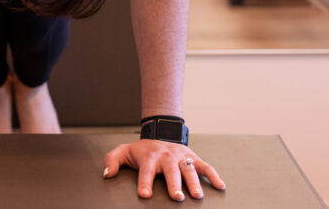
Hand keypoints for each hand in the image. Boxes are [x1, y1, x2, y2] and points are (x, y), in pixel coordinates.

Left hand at [104, 139, 224, 201]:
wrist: (160, 132)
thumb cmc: (142, 150)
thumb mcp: (124, 151)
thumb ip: (112, 160)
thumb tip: (107, 174)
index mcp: (150, 157)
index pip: (146, 171)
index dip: (145, 183)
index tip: (145, 195)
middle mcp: (166, 157)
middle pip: (171, 171)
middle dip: (174, 184)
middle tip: (176, 197)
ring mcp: (181, 157)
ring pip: (188, 169)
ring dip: (194, 182)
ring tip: (197, 196)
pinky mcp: (193, 158)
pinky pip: (205, 166)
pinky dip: (213, 176)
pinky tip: (220, 186)